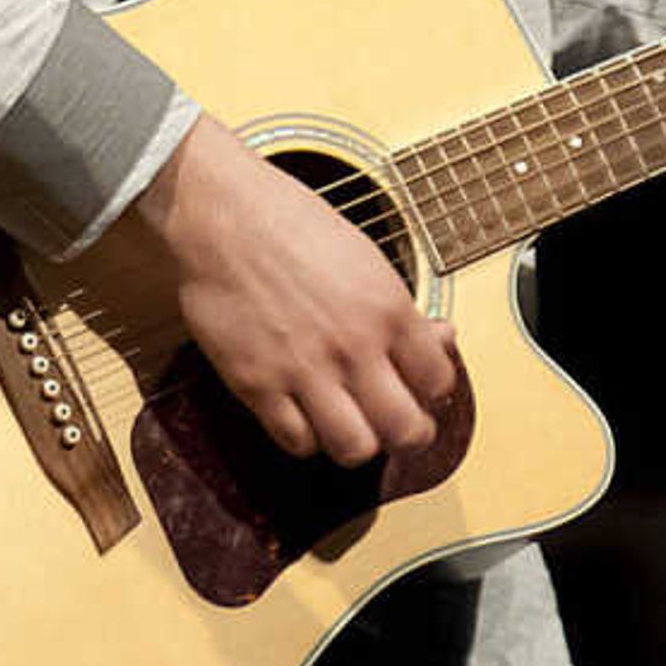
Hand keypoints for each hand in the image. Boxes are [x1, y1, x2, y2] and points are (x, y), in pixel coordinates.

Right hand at [114, 116, 458, 464]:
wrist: (225, 216)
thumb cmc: (293, 226)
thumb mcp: (367, 258)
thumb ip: (402, 310)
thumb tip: (440, 338)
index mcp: (387, 309)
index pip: (438, 380)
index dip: (434, 391)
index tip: (421, 388)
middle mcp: (352, 345)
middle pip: (405, 429)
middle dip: (411, 434)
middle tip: (401, 427)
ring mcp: (304, 369)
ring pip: (355, 448)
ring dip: (360, 443)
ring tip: (353, 426)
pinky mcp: (257, 384)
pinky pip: (297, 441)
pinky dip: (307, 438)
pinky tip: (306, 415)